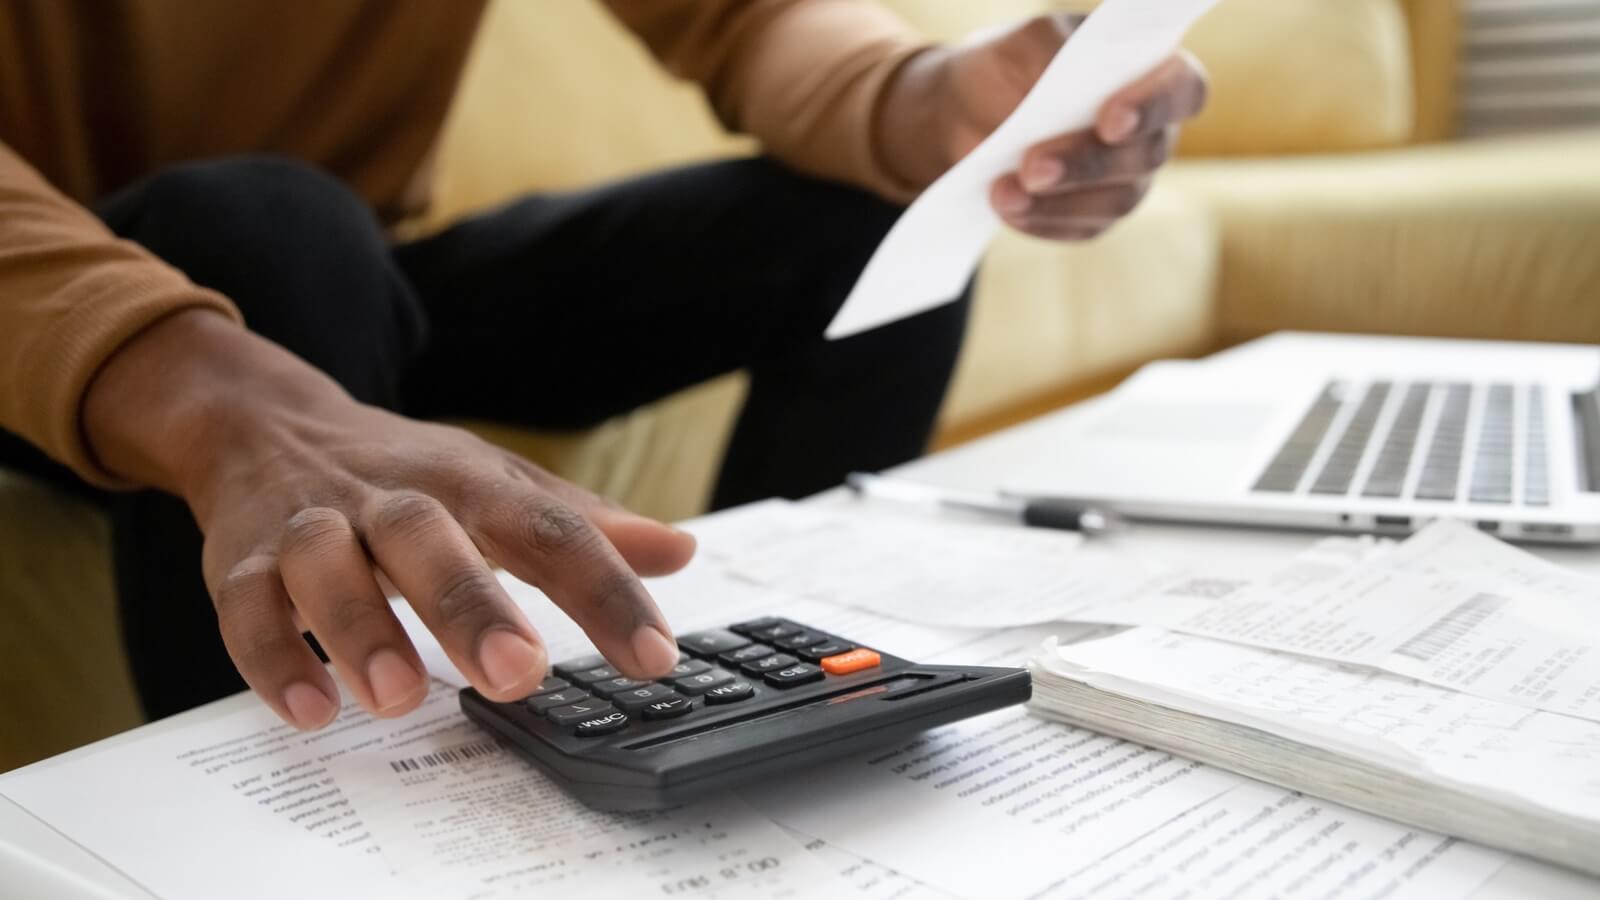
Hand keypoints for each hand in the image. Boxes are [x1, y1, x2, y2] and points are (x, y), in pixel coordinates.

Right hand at [84, 311, 695, 728]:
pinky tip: (312, 711)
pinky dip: (274, 658)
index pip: (547, 528)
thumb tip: (680, 550)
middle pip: (427, 536)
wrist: (265, 424)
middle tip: (518, 674)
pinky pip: (246, 606)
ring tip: (400, 696)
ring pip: (327, 564)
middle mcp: (390, 498)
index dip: (605, 591)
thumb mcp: (497, 484)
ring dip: (360, 628)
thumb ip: (582, 525)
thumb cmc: (405, 473)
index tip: (654, 656)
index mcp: (468, 481)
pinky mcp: (241, 561)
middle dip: (469, 604)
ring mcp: (312, 525)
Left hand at [879, 14, 1207, 240]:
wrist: (968, 113)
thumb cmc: (1008, 68)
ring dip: (1059, 202)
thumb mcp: (1022, 45)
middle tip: (1032, 167)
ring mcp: (1128, 178)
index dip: (1154, 106)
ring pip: (1117, 200)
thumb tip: (1067, 82)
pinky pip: (1083, 227)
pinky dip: (1043, 220)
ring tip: (1004, 193)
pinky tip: (1007, 207)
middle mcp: (1151, 130)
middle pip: (1146, 154)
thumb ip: (1051, 52)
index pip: (1183, 89)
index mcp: (1149, 72)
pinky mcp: (1096, 215)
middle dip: (1087, 163)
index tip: (1109, 120)